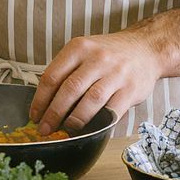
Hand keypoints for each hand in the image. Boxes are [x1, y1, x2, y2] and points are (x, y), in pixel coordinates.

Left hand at [30, 31, 165, 134]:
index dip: (40, 99)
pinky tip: (90, 129)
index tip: (34, 115)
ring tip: (66, 131)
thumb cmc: (108, 53)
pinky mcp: (131, 89)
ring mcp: (116, 73)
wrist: (145, 48)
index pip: (52, 76)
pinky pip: (112, 110)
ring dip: (75, 119)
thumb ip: (66, 71)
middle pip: (69, 89)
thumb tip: (44, 102)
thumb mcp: (84, 51)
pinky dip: (99, 122)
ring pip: (91, 100)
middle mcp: (96, 58)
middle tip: (45, 129)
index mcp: (78, 48)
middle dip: (54, 113)